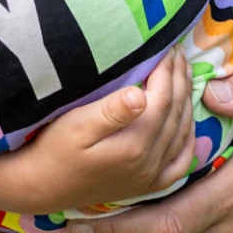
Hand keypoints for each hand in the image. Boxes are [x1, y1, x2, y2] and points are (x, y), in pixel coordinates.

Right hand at [25, 47, 195, 210]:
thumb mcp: (76, 126)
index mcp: (135, 144)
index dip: (167, 70)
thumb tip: (140, 94)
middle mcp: (150, 162)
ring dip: (186, 101)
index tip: (167, 46)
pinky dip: (188, 137)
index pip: (162, 99)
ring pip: (182, 132)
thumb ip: (111, 111)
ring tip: (184, 74)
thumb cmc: (55, 149)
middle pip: (175, 113)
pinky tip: (188, 122)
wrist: (43, 187)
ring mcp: (152, 176)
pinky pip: (181, 161)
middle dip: (179, 79)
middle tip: (178, 52)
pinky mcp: (148, 184)